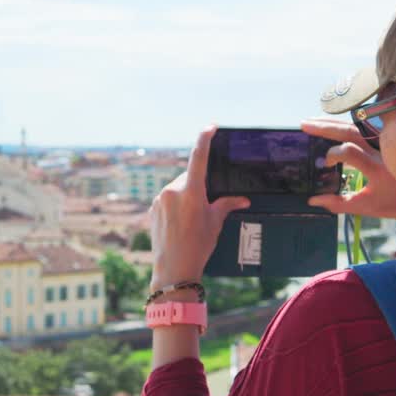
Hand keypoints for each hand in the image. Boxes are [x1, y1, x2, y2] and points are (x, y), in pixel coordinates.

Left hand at [149, 126, 250, 290]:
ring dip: (186, 195)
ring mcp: (160, 199)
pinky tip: (181, 223)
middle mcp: (172, 191)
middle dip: (198, 185)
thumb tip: (242, 199)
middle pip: (189, 177)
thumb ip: (227, 205)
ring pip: (178, 188)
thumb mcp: (215, 223)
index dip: (205, 139)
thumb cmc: (198, 246)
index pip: (199, 157)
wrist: (173, 268)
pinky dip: (176, 204)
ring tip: (192, 220)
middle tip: (206, 205)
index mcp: (191, 192)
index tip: (210, 127)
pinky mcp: (152, 208)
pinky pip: (167, 198)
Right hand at [301, 118, 395, 222]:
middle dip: (325, 127)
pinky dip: (350, 122)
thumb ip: (338, 203)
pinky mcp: (388, 138)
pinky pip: (368, 124)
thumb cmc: (393, 204)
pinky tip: (334, 122)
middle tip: (304, 124)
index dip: (333, 154)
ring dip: (335, 122)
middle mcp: (382, 152)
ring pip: (358, 124)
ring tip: (314, 122)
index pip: (350, 152)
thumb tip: (312, 200)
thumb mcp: (365, 207)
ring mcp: (386, 142)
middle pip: (351, 131)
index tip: (324, 164)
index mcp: (377, 170)